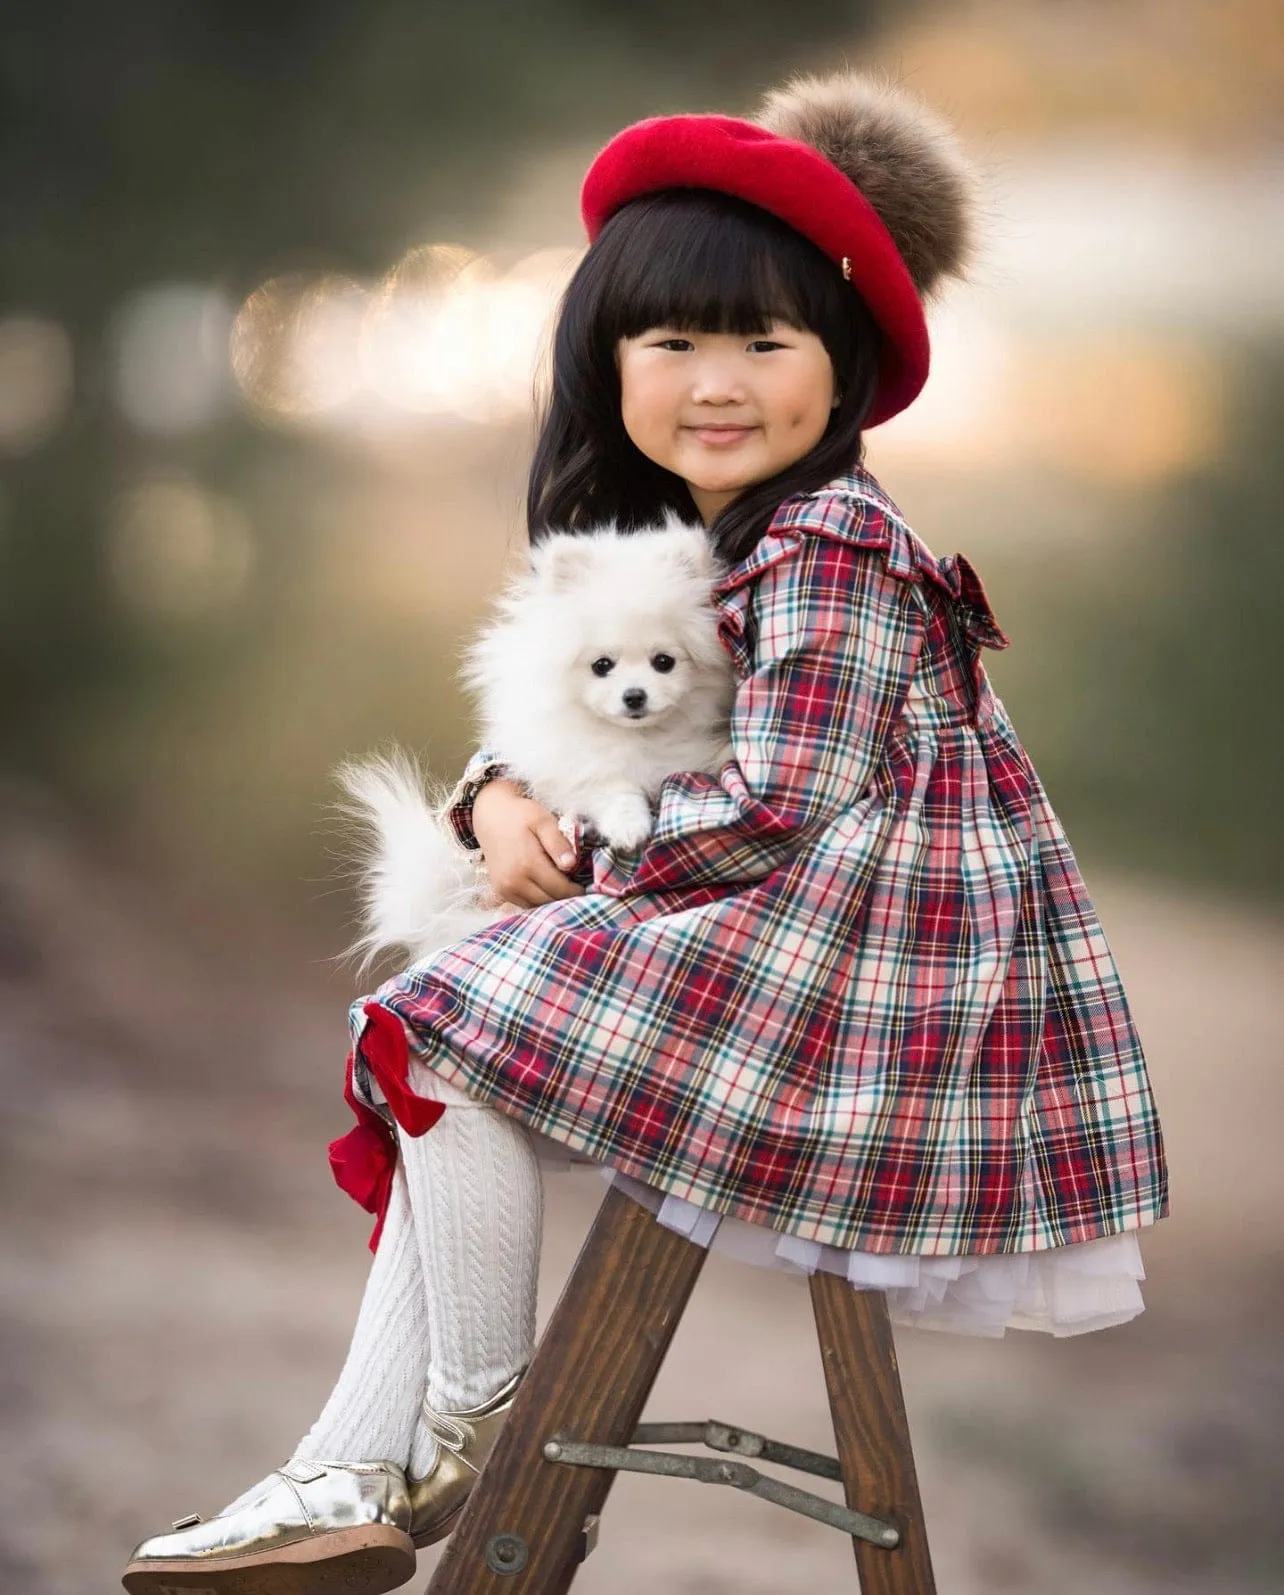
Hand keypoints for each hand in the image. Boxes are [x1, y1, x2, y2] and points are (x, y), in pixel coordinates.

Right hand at [471, 778, 586, 908]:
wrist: (491, 816)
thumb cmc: (520, 815)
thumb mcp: (543, 821)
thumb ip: (558, 843)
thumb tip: (571, 864)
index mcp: (527, 864)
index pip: (560, 889)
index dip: (577, 890)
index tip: (589, 885)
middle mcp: (514, 881)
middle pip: (549, 901)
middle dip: (567, 897)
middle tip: (580, 887)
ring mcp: (505, 889)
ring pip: (537, 906)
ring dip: (553, 900)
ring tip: (564, 887)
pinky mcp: (501, 891)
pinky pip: (525, 904)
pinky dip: (539, 900)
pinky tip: (548, 888)